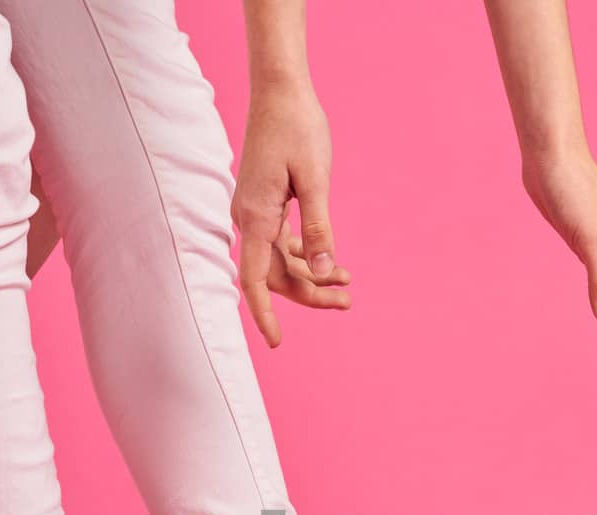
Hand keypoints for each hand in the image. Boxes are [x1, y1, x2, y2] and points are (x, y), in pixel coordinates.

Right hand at [232, 82, 350, 346]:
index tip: (277, 342)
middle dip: (309, 293)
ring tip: (347, 284)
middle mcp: (249, 217)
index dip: (265, 313)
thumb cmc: (298, 128)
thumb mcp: (315, 180)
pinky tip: (332, 263)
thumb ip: (318, 227)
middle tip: (347, 302)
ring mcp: (255, 212)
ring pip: (280, 261)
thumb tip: (323, 268)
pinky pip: (281, 243)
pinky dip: (305, 256)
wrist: (281, 90)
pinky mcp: (264, 204)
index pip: (256, 278)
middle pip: (274, 275)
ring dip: (311, 276)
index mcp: (256, 215)